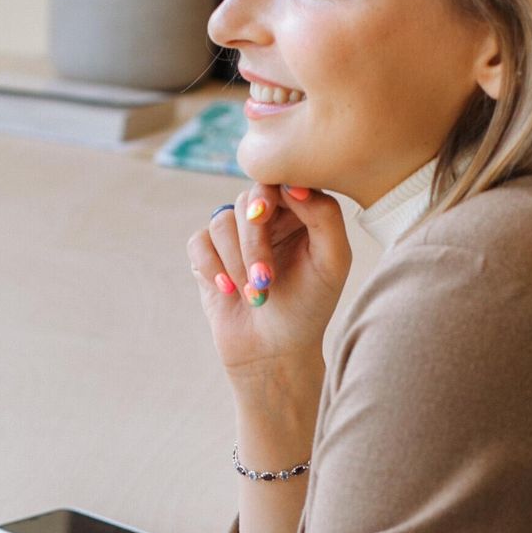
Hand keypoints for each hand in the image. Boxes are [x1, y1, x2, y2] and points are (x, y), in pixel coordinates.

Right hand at [186, 183, 350, 387]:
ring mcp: (234, 235)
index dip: (272, 195)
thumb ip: (325, 215)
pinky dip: (212, 268)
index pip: (281, 180)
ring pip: (221, 221)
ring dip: (236, 262)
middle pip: (248, 202)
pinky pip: (199, 242)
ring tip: (254, 295)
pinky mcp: (208, 255)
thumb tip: (293, 184)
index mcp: (300, 211)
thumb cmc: (310, 307)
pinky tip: (229, 291)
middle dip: (254, 243)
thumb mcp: (333, 262)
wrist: (274, 352)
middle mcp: (266, 217)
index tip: (270, 216)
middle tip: (265, 280)